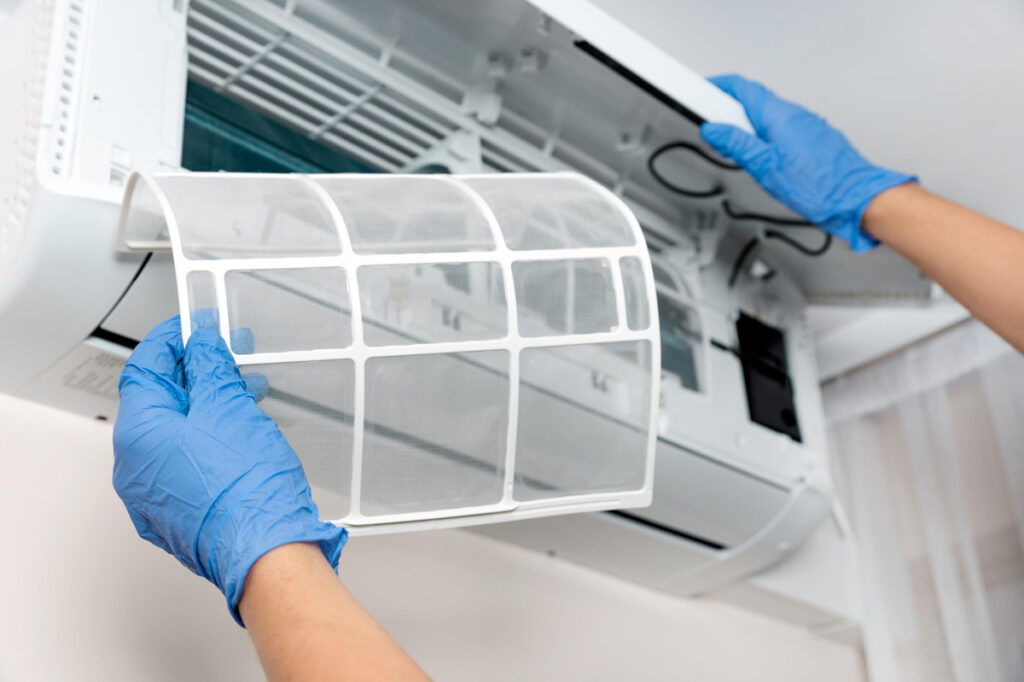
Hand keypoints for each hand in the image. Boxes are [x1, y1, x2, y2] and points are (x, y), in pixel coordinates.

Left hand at [112, 316, 346, 624]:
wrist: (267, 550)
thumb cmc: (246, 489)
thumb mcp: (229, 407)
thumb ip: (210, 368)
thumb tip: (201, 347)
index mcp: (138, 435)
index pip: (144, 369)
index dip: (171, 341)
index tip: (194, 327)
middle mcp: (136, 469)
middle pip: (160, 403)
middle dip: (196, 373)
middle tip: (226, 353)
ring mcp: (155, 497)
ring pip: (176, 434)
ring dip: (209, 406)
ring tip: (246, 391)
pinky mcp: (180, 514)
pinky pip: (187, 464)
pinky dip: (210, 439)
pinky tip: (240, 430)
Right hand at [701, 74, 915, 251]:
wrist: (855, 198)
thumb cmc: (819, 185)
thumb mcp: (765, 166)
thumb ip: (737, 144)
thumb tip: (713, 129)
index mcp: (779, 115)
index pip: (742, 87)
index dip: (718, 86)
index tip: (701, 92)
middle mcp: (794, 114)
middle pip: (753, 102)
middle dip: (729, 113)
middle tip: (714, 131)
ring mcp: (805, 126)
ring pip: (766, 118)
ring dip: (747, 128)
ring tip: (738, 152)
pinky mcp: (811, 139)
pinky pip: (780, 130)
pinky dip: (764, 138)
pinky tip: (763, 159)